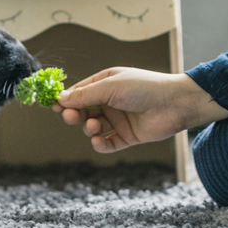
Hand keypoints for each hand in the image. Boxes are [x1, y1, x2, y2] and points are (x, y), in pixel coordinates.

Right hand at [51, 67, 227, 152]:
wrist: (174, 104)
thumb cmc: (144, 88)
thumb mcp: (110, 86)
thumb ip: (85, 95)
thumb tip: (61, 98)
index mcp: (106, 84)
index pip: (79, 92)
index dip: (66, 99)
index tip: (53, 105)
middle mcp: (110, 102)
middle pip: (83, 111)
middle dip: (74, 115)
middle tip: (71, 117)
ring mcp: (118, 120)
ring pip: (93, 128)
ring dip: (89, 129)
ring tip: (93, 126)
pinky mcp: (126, 137)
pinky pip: (107, 143)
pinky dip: (100, 144)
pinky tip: (99, 141)